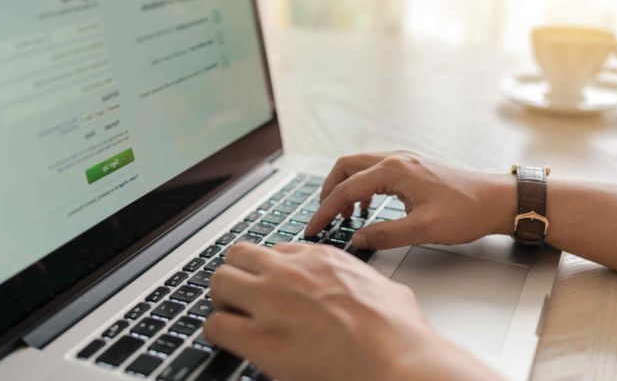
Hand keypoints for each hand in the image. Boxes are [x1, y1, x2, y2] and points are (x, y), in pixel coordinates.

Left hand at [205, 242, 498, 380]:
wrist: (400, 365)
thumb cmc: (401, 336)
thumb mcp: (387, 289)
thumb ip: (365, 284)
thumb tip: (371, 292)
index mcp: (322, 259)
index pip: (276, 250)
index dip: (270, 272)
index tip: (271, 287)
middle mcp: (292, 273)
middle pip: (239, 254)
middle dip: (238, 275)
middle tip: (243, 299)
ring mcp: (273, 303)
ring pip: (219, 281)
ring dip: (223, 301)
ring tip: (235, 320)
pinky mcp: (261, 340)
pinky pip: (215, 326)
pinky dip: (218, 334)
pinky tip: (233, 345)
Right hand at [306, 151, 515, 248]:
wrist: (498, 200)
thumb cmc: (467, 211)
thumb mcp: (424, 230)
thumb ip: (385, 234)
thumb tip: (357, 239)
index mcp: (394, 170)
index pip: (346, 189)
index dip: (326, 210)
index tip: (313, 228)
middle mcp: (396, 159)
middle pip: (346, 167)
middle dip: (329, 191)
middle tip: (323, 216)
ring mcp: (404, 160)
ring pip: (359, 167)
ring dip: (346, 189)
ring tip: (344, 217)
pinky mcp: (412, 167)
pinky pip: (375, 172)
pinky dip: (363, 188)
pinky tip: (368, 210)